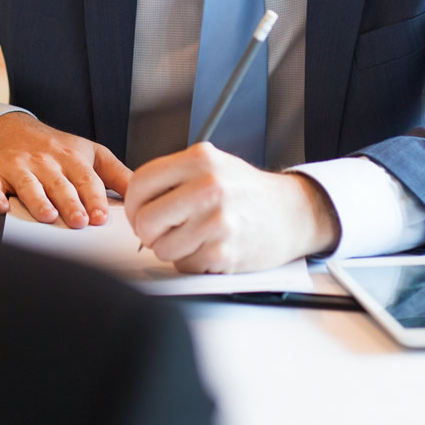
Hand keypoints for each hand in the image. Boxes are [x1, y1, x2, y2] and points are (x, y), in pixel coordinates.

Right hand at [0, 112, 131, 228]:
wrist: (8, 130)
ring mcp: (16, 166)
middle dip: (70, 202)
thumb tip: (143, 194)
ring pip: (28, 184)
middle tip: (79, 222)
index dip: (94, 199)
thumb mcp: (89, 154)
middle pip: (59, 183)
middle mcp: (44, 161)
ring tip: (47, 215)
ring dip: (37, 200)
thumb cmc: (54, 149)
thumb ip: (117, 174)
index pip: (86, 179)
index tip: (101, 218)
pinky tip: (0, 209)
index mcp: (71, 158)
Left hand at [124, 142, 340, 272]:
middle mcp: (208, 186)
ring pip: (161, 247)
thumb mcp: (212, 165)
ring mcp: (216, 220)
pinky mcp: (224, 252)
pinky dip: (191, 262)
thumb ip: (175, 176)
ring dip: (170, 249)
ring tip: (191, 238)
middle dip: (147, 231)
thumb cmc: (247, 191)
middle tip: (161, 231)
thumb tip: (135, 198)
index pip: (141, 182)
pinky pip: (184, 265)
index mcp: (199, 159)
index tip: (138, 212)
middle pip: (145, 219)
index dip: (132, 203)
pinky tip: (207, 248)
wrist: (292, 213)